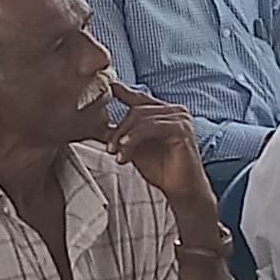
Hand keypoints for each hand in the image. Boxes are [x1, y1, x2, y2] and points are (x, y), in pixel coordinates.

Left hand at [107, 81, 217, 216]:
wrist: (181, 190)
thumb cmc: (161, 169)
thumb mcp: (135, 148)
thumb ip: (122, 135)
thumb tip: (98, 127)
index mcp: (164, 112)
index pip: (140, 99)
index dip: (122, 93)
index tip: (107, 88)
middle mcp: (174, 111)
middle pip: (137, 110)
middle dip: (119, 130)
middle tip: (110, 149)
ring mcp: (180, 118)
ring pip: (143, 118)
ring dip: (125, 137)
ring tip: (118, 154)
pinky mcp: (181, 129)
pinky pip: (152, 127)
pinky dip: (136, 138)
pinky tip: (127, 150)